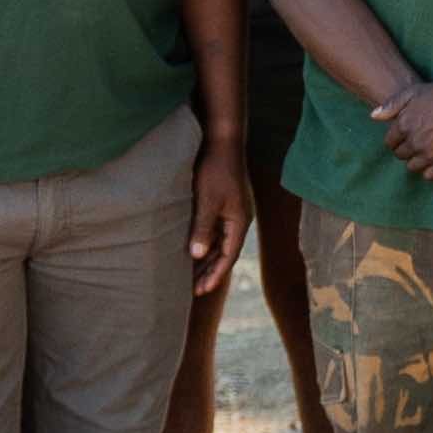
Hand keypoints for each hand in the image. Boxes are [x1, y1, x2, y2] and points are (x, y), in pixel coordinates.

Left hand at [188, 145, 253, 298]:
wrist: (223, 141)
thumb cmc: (216, 169)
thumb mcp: (207, 200)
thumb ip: (203, 227)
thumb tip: (197, 254)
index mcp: (239, 222)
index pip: (228, 256)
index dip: (215, 274)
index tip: (201, 290)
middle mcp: (238, 220)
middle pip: (225, 253)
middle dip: (211, 272)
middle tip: (195, 290)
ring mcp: (232, 212)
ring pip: (220, 243)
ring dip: (208, 259)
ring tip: (193, 275)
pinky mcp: (224, 204)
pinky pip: (216, 231)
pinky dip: (206, 243)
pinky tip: (195, 249)